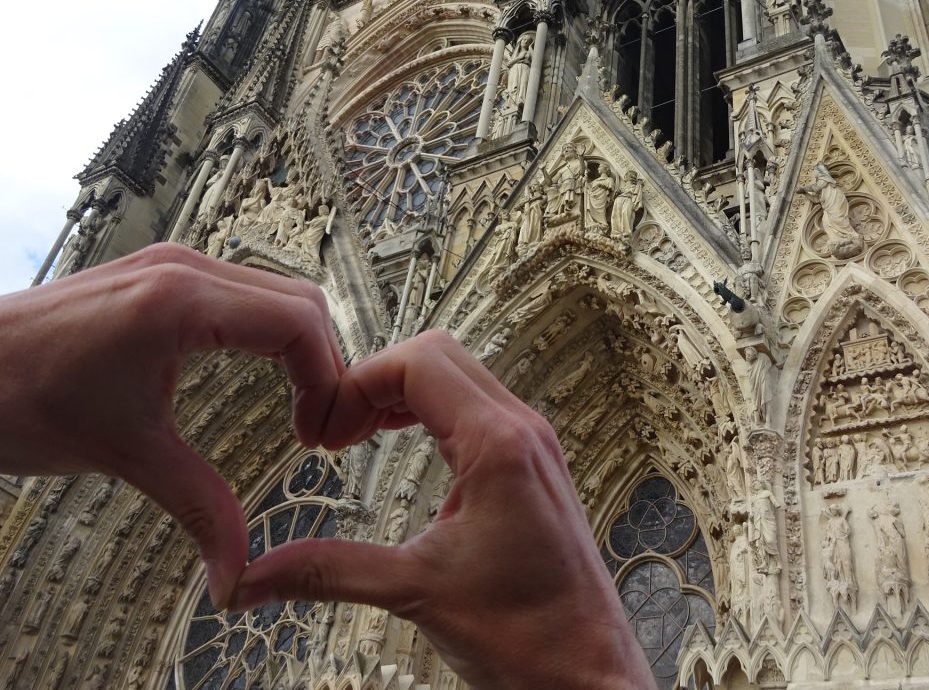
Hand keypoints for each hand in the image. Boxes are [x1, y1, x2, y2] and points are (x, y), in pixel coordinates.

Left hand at [0, 243, 343, 606]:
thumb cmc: (18, 398)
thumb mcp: (124, 453)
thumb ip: (199, 507)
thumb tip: (236, 574)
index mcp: (181, 301)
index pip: (297, 323)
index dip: (326, 379)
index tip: (319, 435)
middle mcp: (186, 269)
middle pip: (300, 302)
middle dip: (323, 364)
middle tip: (320, 426)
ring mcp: (174, 265)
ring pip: (277, 292)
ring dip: (301, 345)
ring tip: (301, 403)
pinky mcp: (163, 275)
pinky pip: (244, 291)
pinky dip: (270, 331)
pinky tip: (265, 371)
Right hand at [232, 332, 655, 689]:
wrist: (588, 674)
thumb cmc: (527, 637)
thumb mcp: (416, 592)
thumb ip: (329, 571)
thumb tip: (254, 575)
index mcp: (498, 444)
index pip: (418, 363)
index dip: (357, 382)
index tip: (323, 427)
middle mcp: (522, 429)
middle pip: (436, 355)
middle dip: (374, 380)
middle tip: (334, 429)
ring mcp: (532, 441)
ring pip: (458, 374)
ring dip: (400, 392)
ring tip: (356, 433)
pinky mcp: (532, 461)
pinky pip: (474, 404)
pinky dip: (428, 409)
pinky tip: (398, 441)